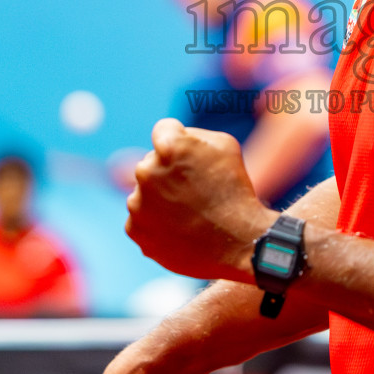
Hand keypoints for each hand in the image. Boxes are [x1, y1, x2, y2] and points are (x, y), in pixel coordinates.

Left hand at [126, 118, 276, 281]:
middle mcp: (146, 172)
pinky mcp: (135, 230)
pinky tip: (179, 228)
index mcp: (168, 146)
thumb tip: (172, 137)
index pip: (163, 130)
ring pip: (144, 192)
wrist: (239, 243)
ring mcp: (138, 203)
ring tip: (188, 212)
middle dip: (167, 171)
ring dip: (160, 197)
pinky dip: (155, 222)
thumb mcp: (225, 145)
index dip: (180, 140)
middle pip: (151, 162)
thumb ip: (192, 134)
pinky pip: (141, 218)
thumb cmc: (235, 191)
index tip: (192, 157)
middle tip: (194, 190)